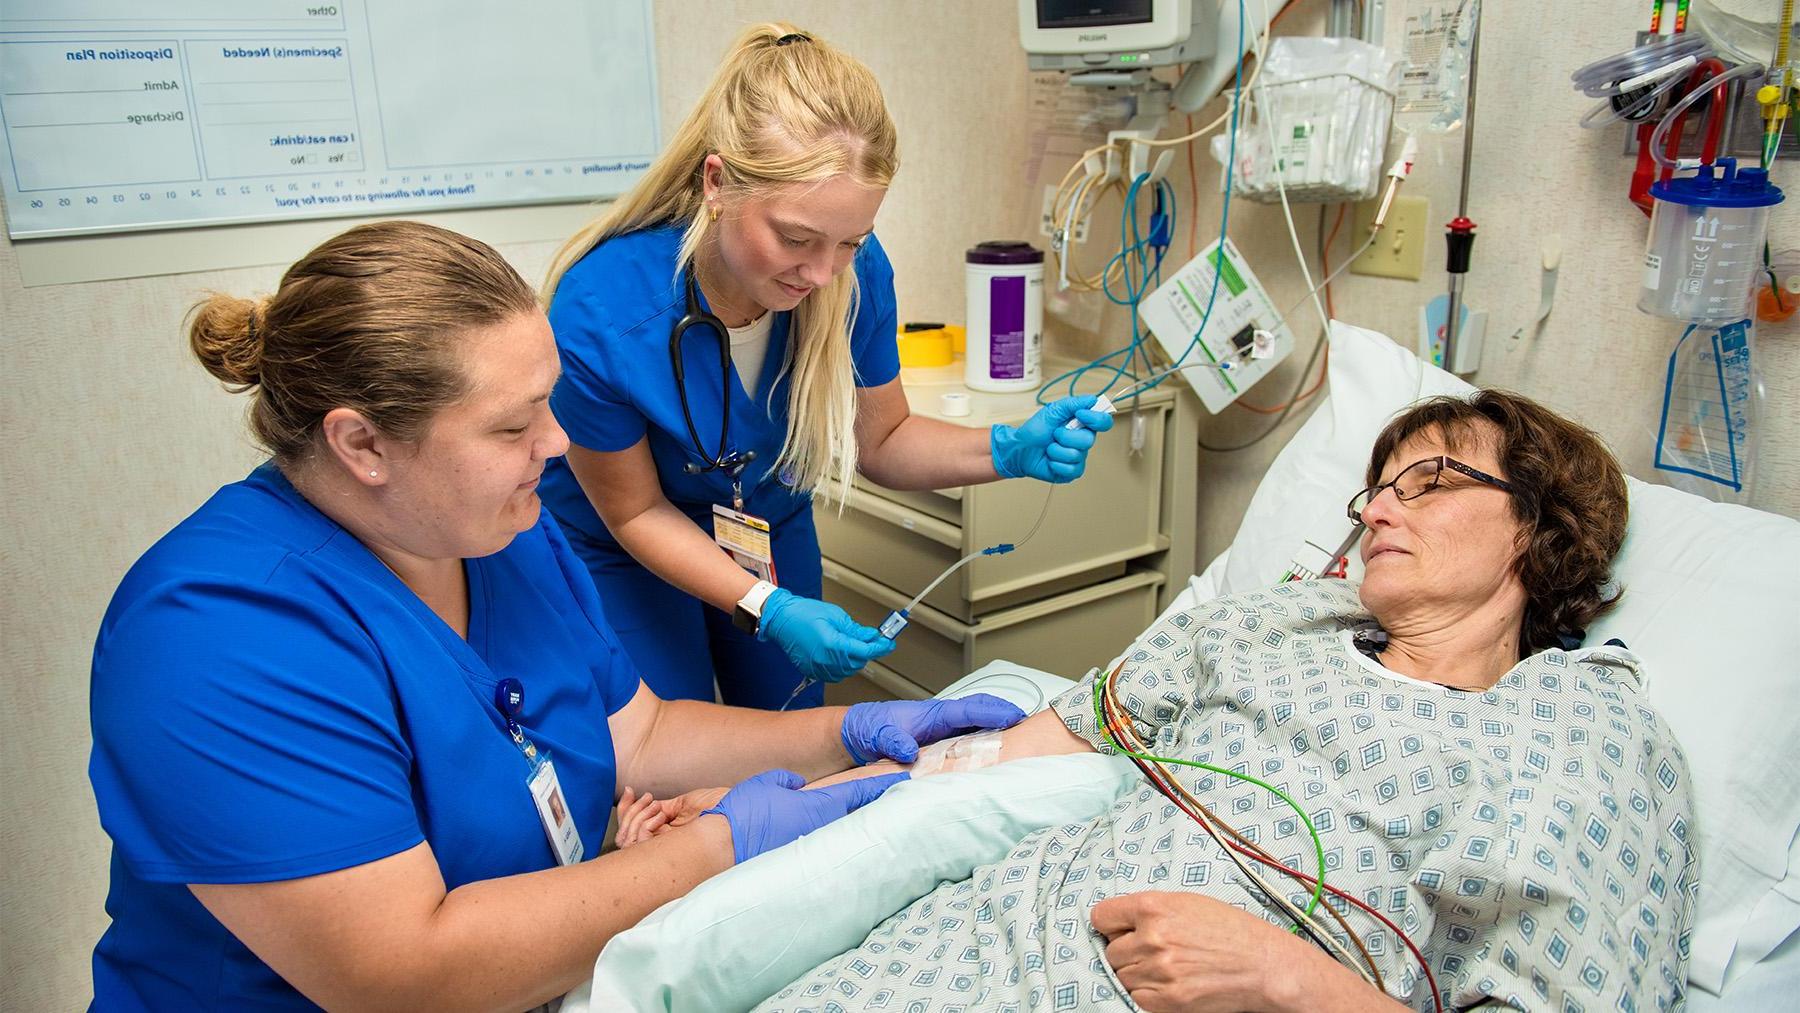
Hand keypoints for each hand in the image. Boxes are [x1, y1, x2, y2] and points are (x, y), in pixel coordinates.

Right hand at [613, 786, 726, 848]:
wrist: (737, 812)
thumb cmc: (719, 807)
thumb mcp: (685, 804)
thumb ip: (662, 808)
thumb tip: (644, 806)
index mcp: (667, 835)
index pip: (633, 831)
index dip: (626, 810)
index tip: (629, 790)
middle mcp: (663, 845)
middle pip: (626, 839)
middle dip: (627, 814)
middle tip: (638, 795)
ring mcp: (665, 850)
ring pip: (629, 841)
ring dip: (635, 816)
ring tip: (654, 804)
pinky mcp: (669, 851)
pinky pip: (641, 842)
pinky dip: (643, 823)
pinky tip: (658, 812)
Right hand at [702, 769, 907, 862]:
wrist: (722, 850)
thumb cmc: (745, 815)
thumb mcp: (769, 782)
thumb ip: (789, 781)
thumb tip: (797, 787)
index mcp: (822, 805)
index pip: (862, 791)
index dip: (882, 782)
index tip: (901, 777)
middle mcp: (826, 829)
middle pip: (859, 815)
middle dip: (874, 807)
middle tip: (890, 799)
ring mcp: (816, 850)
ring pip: (842, 834)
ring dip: (852, 827)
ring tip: (864, 821)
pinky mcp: (804, 866)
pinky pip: (825, 851)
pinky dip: (832, 845)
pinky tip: (831, 845)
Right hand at [756, 589, 895, 681]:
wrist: (781, 619)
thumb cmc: (803, 613)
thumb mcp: (835, 615)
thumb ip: (855, 629)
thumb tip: (871, 636)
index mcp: (832, 644)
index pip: (864, 651)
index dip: (880, 647)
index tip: (888, 644)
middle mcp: (825, 660)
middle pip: (858, 662)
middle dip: (868, 652)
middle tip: (874, 640)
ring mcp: (818, 667)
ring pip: (848, 671)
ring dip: (856, 660)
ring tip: (855, 645)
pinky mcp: (812, 670)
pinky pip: (835, 674)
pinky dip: (843, 666)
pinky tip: (843, 655)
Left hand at [840, 693, 1026, 763]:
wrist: (856, 739)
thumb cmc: (869, 729)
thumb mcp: (878, 733)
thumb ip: (893, 739)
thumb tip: (909, 750)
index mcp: (934, 713)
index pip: (971, 709)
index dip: (995, 712)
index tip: (1016, 718)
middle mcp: (945, 723)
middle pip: (984, 717)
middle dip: (1009, 721)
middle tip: (1034, 733)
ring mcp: (945, 737)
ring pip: (980, 734)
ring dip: (1002, 739)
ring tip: (1025, 751)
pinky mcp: (942, 752)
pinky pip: (969, 751)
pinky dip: (986, 756)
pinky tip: (998, 768)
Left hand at [990, 395, 1113, 482]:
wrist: (1019, 449)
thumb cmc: (1035, 431)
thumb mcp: (1052, 411)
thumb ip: (1073, 404)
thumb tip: (1092, 399)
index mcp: (1082, 425)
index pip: (1103, 422)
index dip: (1095, 418)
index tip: (1080, 414)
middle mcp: (1083, 441)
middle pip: (1089, 440)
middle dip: (1065, 436)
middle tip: (1054, 434)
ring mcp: (1078, 458)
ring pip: (1076, 455)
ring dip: (1056, 450)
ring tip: (1049, 448)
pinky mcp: (1071, 472)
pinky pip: (1071, 469)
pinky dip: (1055, 463)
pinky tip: (1050, 460)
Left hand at [1092, 892, 1293, 1012]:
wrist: (1263, 966)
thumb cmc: (1230, 930)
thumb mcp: (1187, 903)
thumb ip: (1149, 910)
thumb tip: (1120, 921)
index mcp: (1154, 907)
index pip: (1101, 917)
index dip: (1111, 924)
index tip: (1119, 929)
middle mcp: (1152, 938)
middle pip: (1111, 951)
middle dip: (1126, 951)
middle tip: (1151, 950)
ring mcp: (1158, 972)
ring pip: (1122, 976)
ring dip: (1136, 973)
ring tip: (1164, 967)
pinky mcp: (1167, 1001)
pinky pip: (1135, 997)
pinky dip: (1146, 993)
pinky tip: (1168, 983)